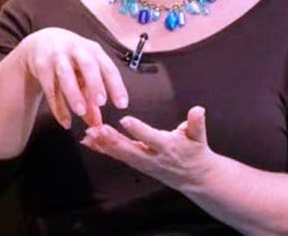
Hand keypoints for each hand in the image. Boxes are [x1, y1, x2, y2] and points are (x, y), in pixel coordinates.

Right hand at [20, 27, 128, 128]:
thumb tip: (98, 125)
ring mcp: (58, 56)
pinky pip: (50, 88)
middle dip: (95, 83)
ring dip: (74, 94)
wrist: (41, 42)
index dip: (116, 86)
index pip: (108, 68)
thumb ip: (91, 98)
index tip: (122, 105)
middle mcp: (77, 50)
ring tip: (81, 112)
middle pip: (88, 65)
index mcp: (93, 51)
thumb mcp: (84, 73)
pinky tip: (65, 122)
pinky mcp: (41, 65)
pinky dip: (58, 107)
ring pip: (66, 75)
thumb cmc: (71, 59)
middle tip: (101, 102)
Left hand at [80, 106, 215, 190]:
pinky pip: (118, 157)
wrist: (195, 177)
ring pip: (121, 155)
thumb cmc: (196, 152)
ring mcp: (143, 163)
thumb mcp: (199, 136)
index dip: (138, 130)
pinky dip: (103, 150)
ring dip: (104, 145)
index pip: (151, 138)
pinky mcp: (137, 164)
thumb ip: (196, 123)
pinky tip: (89, 143)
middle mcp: (152, 157)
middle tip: (97, 130)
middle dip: (113, 141)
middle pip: (130, 150)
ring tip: (89, 135)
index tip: (125, 120)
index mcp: (167, 147)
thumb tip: (198, 110)